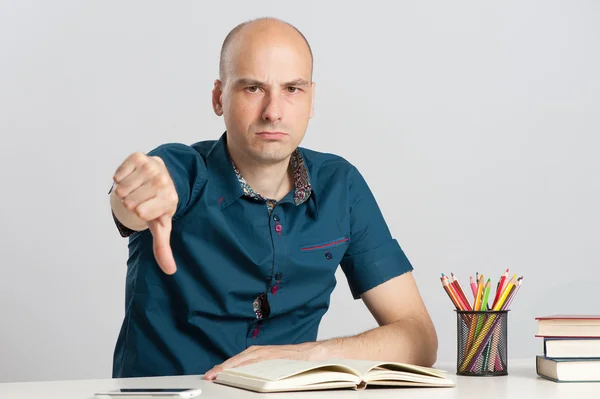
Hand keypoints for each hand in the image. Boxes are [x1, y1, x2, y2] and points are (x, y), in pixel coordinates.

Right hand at [113, 152, 178, 273]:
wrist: (166, 175)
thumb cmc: (160, 203)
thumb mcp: (162, 225)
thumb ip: (163, 248)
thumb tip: (170, 271)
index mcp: (170, 199)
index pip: (140, 212)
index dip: (140, 213)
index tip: (149, 208)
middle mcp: (163, 181)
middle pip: (129, 202)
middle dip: (132, 202)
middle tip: (143, 197)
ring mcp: (152, 167)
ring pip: (122, 188)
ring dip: (126, 190)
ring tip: (139, 188)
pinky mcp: (139, 157)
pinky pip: (118, 174)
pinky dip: (121, 178)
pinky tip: (133, 177)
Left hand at [204, 342, 327, 379]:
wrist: (313, 354)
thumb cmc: (294, 361)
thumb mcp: (273, 364)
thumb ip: (260, 368)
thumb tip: (246, 378)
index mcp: (260, 354)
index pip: (238, 361)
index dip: (224, 367)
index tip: (212, 375)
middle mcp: (262, 351)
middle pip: (238, 359)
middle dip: (223, 367)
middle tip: (210, 375)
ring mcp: (268, 352)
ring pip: (245, 358)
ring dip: (231, 365)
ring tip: (218, 373)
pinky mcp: (275, 355)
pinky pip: (258, 359)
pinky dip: (247, 362)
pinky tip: (238, 368)